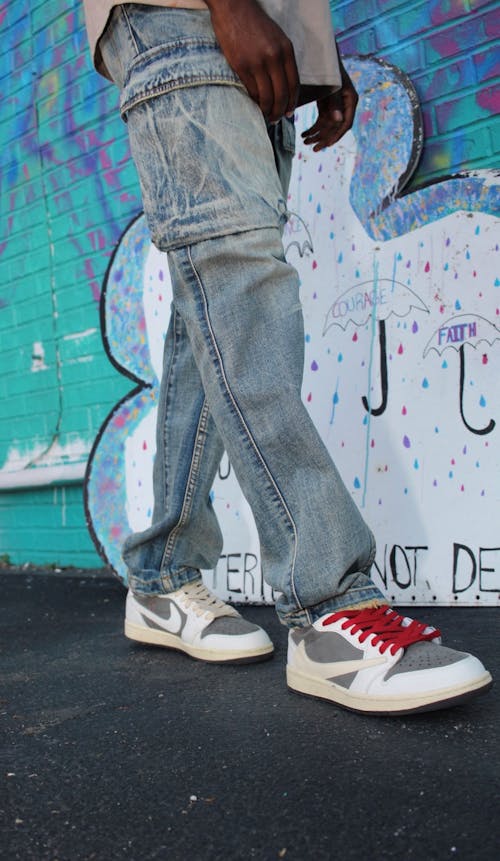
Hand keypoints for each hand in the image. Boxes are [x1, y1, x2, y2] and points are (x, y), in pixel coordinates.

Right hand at [205, 0, 298, 122]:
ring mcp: (257, 63)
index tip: (289, 112)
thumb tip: (284, 84)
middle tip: (277, 119)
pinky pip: (251, 91)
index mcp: (286, 50)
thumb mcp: (276, 38)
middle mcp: (274, 57)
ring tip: (266, 115)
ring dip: (267, 110)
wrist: (233, 7)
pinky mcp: (241, 66)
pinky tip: (255, 104)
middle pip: (282, 94)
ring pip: (267, 96)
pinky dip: (254, 101)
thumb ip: (282, 58)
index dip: (292, 102)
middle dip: (280, 111)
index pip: (294, 84)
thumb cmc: (254, 23)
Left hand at [301, 61, 357, 151]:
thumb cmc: (327, 66)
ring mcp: (335, 104)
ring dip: (316, 135)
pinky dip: (313, 128)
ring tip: (305, 140)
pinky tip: (304, 134)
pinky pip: (321, 121)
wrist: (319, 52)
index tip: (325, 145)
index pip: (346, 124)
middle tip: (311, 147)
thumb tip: (338, 121)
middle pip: (336, 127)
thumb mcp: (331, 85)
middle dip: (323, 138)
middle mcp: (345, 103)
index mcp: (350, 99)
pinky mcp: (326, 104)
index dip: (336, 136)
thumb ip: (335, 102)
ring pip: (327, 126)